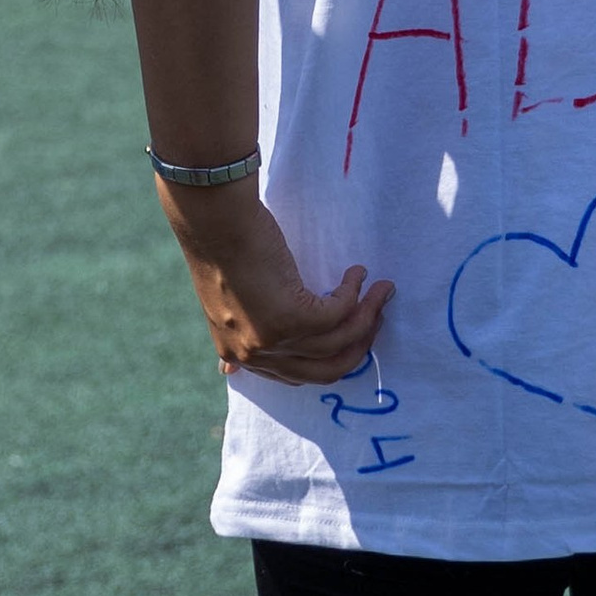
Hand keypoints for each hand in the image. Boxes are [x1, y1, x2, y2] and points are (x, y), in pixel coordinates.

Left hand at [161, 183, 391, 382]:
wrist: (214, 219)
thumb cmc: (221, 245)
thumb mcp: (224, 304)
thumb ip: (237, 336)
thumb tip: (228, 371)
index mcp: (237, 353)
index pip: (296, 376)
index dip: (331, 359)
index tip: (352, 335)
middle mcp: (255, 354)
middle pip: (326, 372)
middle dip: (358, 346)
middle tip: (374, 318)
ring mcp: (274, 340)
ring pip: (340, 342)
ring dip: (368, 316)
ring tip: (381, 291)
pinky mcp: (292, 319)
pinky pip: (340, 314)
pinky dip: (355, 293)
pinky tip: (357, 274)